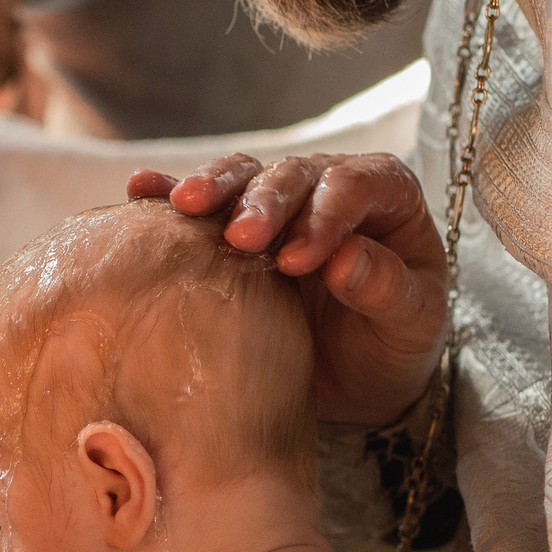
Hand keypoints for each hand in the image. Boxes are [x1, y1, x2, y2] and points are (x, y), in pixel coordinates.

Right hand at [127, 154, 445, 424]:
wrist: (358, 377)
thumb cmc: (393, 344)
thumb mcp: (410, 325)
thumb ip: (388, 289)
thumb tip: (345, 260)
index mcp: (387, 196)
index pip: (356, 184)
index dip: (326, 215)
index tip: (302, 260)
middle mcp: (329, 187)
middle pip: (294, 175)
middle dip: (265, 202)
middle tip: (241, 238)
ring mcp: (279, 205)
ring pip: (245, 178)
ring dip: (216, 189)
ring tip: (185, 206)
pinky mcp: (234, 229)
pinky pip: (202, 206)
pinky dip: (169, 195)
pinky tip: (140, 190)